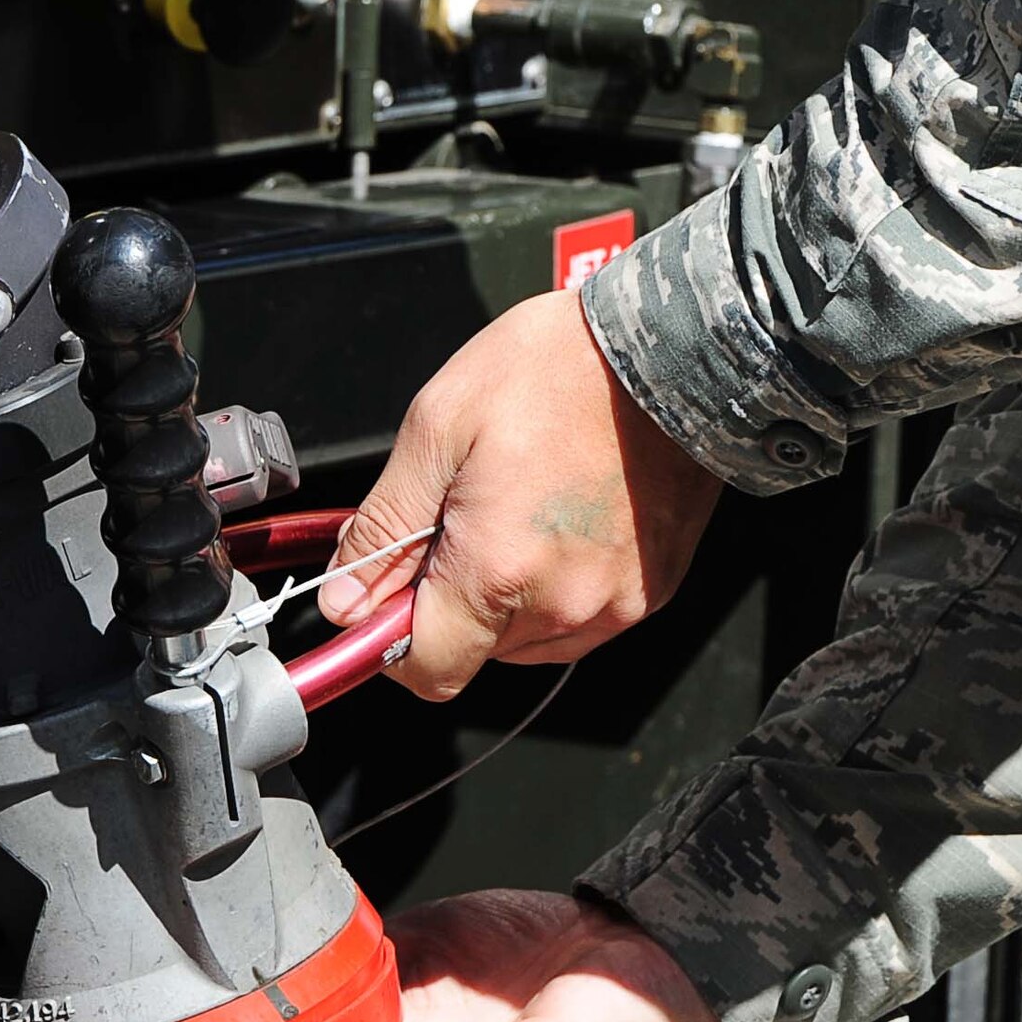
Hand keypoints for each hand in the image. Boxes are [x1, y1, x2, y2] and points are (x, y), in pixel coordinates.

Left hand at [320, 291, 721, 699]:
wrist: (675, 350)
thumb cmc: (558, 370)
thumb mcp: (437, 427)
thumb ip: (384, 526)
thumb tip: (346, 599)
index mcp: (497, 569)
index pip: (426, 671)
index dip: (391, 638)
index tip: (387, 592)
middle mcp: (562, 606)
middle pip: (475, 650)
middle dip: (451, 596)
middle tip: (463, 513)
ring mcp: (614, 606)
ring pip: (525, 638)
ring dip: (505, 591)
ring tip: (520, 505)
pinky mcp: (650, 594)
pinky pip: (579, 618)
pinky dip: (556, 582)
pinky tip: (560, 516)